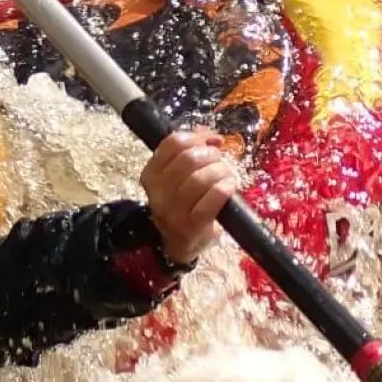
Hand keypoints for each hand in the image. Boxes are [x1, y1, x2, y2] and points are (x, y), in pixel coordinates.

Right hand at [139, 127, 238, 265]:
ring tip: (226, 175)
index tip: (210, 142)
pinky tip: (230, 187)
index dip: (197, 137)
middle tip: (219, 161)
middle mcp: (158, 193)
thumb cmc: (184, 204)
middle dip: (211, 155)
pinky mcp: (192, 227)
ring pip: (200, 179)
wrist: (181, 244)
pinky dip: (224, 188)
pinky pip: (211, 200)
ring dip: (220, 171)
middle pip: (188, 159)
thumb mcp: (179, 176)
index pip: (173, 143)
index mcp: (151, 175)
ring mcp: (173, 212)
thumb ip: (192, 151)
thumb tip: (213, 137)